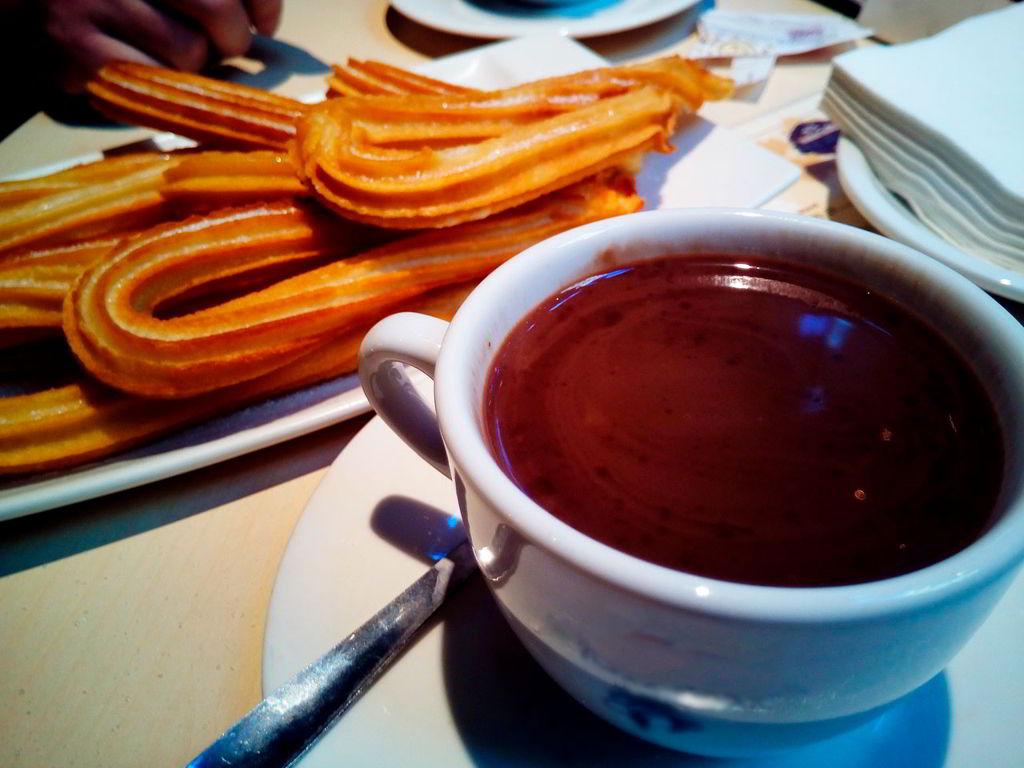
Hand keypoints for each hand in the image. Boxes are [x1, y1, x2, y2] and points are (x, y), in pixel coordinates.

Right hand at [36, 0, 282, 91]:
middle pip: (217, 11)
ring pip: (189, 54)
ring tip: (166, 55)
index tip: (263, 23)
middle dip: (231, 39)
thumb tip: (265, 24)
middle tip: (218, 46)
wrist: (27, 4)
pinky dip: (159, 89)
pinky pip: (151, 85)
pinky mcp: (76, 47)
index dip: (261, 2)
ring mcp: (93, 2)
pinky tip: (139, 72)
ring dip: (191, 67)